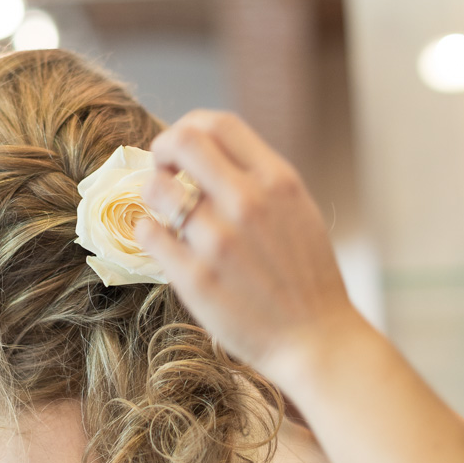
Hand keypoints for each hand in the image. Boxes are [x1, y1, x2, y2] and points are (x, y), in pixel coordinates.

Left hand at [136, 111, 357, 390]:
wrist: (316, 339)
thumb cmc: (306, 276)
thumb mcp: (298, 211)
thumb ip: (259, 179)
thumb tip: (208, 152)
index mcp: (278, 181)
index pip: (219, 123)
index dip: (189, 126)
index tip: (181, 149)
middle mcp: (248, 203)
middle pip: (182, 142)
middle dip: (161, 149)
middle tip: (161, 170)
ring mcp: (219, 241)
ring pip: (157, 190)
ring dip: (151, 193)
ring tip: (163, 212)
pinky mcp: (195, 278)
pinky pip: (148, 234)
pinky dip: (147, 230)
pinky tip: (160, 240)